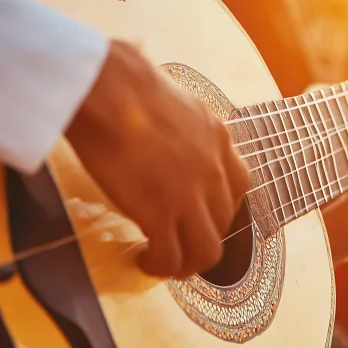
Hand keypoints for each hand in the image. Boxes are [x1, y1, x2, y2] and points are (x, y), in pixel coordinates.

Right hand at [65, 40, 249, 278]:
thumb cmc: (125, 81)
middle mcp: (214, 169)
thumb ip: (181, 116)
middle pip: (225, 222)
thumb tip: (162, 109)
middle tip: (178, 242)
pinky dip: (159, 267)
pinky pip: (171, 257)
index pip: (240, 185)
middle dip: (202, 237)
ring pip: (206, 250)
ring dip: (187, 264)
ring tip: (166, 264)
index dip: (222, 206)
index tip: (201, 212)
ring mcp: (190, 194)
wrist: (107, 88)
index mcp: (218, 139)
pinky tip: (144, 261)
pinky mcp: (160, 213)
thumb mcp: (175, 95)